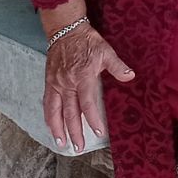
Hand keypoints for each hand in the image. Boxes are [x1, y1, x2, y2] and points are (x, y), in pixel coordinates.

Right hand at [42, 24, 134, 153]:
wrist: (65, 30)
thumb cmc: (87, 41)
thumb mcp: (106, 51)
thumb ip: (117, 66)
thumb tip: (130, 76)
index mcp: (83, 77)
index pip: (88, 103)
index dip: (93, 119)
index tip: (98, 132)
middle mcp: (67, 83)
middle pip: (70, 112)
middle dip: (74, 132)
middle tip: (79, 147)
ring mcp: (56, 83)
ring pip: (55, 111)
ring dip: (58, 129)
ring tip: (62, 143)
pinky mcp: (49, 82)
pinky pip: (47, 103)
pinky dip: (49, 117)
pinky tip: (52, 127)